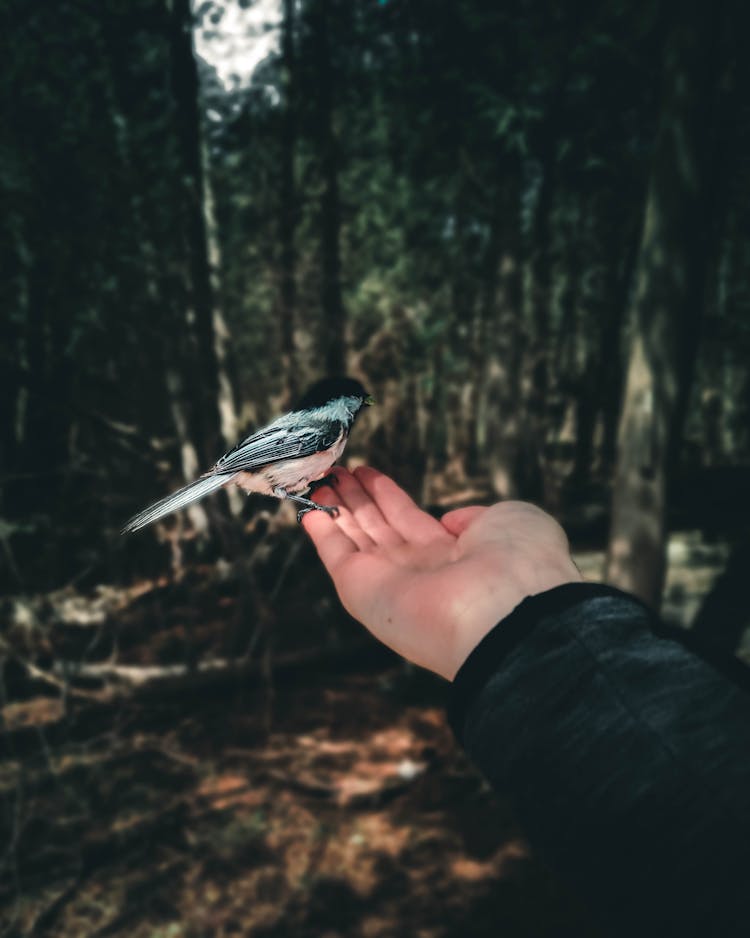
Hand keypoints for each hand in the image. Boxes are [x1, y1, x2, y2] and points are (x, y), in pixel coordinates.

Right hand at [302, 467, 581, 679]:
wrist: (507, 611)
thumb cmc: (519, 562)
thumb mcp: (509, 519)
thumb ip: (475, 516)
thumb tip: (449, 522)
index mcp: (454, 557)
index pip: (412, 521)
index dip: (388, 496)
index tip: (368, 472)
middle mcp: (419, 573)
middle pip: (378, 529)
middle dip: (357, 498)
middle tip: (337, 470)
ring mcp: (389, 583)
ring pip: (355, 538)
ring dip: (336, 508)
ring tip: (321, 478)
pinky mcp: (361, 591)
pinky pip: (337, 556)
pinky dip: (321, 534)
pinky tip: (309, 511)